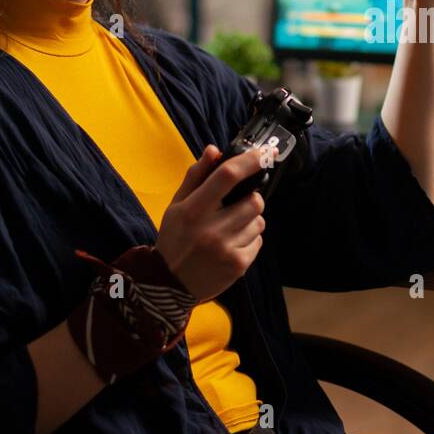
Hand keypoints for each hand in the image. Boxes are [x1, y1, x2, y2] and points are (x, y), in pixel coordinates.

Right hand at [155, 145, 266, 303]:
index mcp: (193, 210)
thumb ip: (196, 176)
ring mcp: (227, 249)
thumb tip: (214, 150)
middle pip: (254, 201)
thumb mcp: (177, 205)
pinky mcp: (239, 265)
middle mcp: (211, 229)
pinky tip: (231, 244)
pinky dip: (249, 239)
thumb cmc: (175, 238)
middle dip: (250, 198)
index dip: (249, 161)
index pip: (227, 176)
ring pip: (259, 221)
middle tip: (237, 204)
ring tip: (230, 228)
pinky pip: (258, 241)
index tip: (263, 154)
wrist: (169, 284)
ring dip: (250, 220)